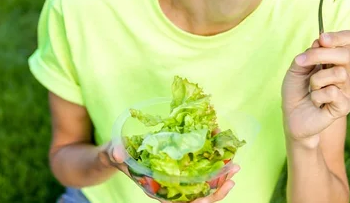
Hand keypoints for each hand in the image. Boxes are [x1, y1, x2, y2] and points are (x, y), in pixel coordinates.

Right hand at [97, 141, 239, 201]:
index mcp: (155, 188)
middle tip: (233, 175)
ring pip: (203, 187)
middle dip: (217, 190)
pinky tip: (222, 155)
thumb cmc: (117, 154)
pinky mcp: (180, 168)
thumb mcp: (114, 152)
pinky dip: (212, 166)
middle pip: (197, 197)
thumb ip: (117, 153)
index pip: (178, 202)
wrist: (118, 152)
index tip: (209, 198)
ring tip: (234, 166)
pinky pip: (200, 172)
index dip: (196, 202)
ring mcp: (176, 179)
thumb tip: (118, 152)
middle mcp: (168, 187)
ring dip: (220, 179)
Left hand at [282, 30, 349, 143]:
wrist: (293, 115)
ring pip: (338, 73)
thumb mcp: (296, 68)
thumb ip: (308, 54)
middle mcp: (346, 72)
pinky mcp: (344, 106)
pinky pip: (333, 92)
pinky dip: (317, 96)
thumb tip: (320, 41)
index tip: (322, 39)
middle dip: (319, 55)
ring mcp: (347, 90)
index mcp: (335, 60)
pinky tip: (316, 102)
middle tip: (302, 62)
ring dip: (316, 80)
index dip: (339, 37)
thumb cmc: (296, 90)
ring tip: (312, 89)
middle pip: (344, 55)